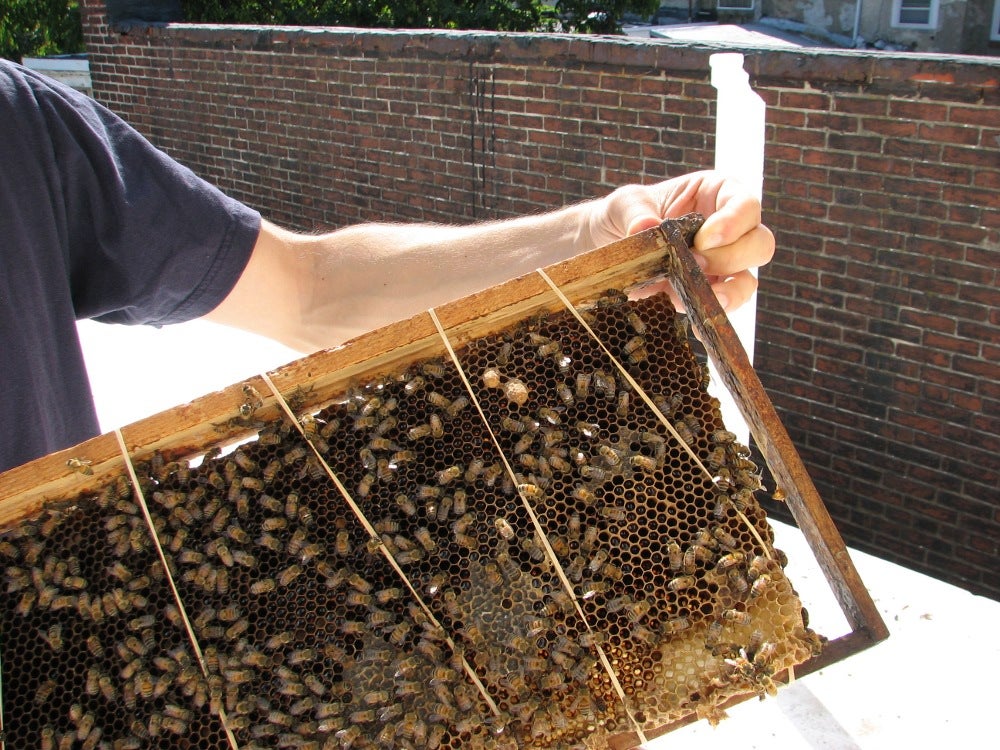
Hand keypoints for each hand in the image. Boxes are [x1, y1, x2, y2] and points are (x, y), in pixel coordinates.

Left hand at [586, 170, 774, 311]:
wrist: (608, 246)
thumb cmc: (624, 214)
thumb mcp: (624, 204)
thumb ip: (635, 212)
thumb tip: (645, 227)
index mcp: (717, 194)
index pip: (746, 205)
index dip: (733, 223)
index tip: (704, 239)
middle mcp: (729, 230)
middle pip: (760, 244)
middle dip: (732, 257)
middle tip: (696, 262)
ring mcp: (722, 264)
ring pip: (748, 281)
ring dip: (730, 292)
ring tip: (702, 297)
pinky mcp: (707, 293)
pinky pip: (724, 307)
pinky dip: (713, 316)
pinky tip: (697, 325)